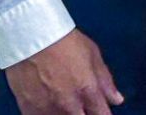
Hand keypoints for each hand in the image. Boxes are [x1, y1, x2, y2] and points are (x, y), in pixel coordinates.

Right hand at [4, 29, 122, 114]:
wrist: (31, 38)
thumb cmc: (64, 42)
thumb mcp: (93, 55)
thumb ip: (105, 81)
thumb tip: (117, 99)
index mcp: (87, 89)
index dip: (103, 114)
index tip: (102, 111)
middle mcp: (68, 104)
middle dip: (86, 114)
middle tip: (84, 106)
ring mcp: (47, 109)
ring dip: (67, 114)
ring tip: (65, 100)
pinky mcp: (28, 109)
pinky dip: (48, 114)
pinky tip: (50, 104)